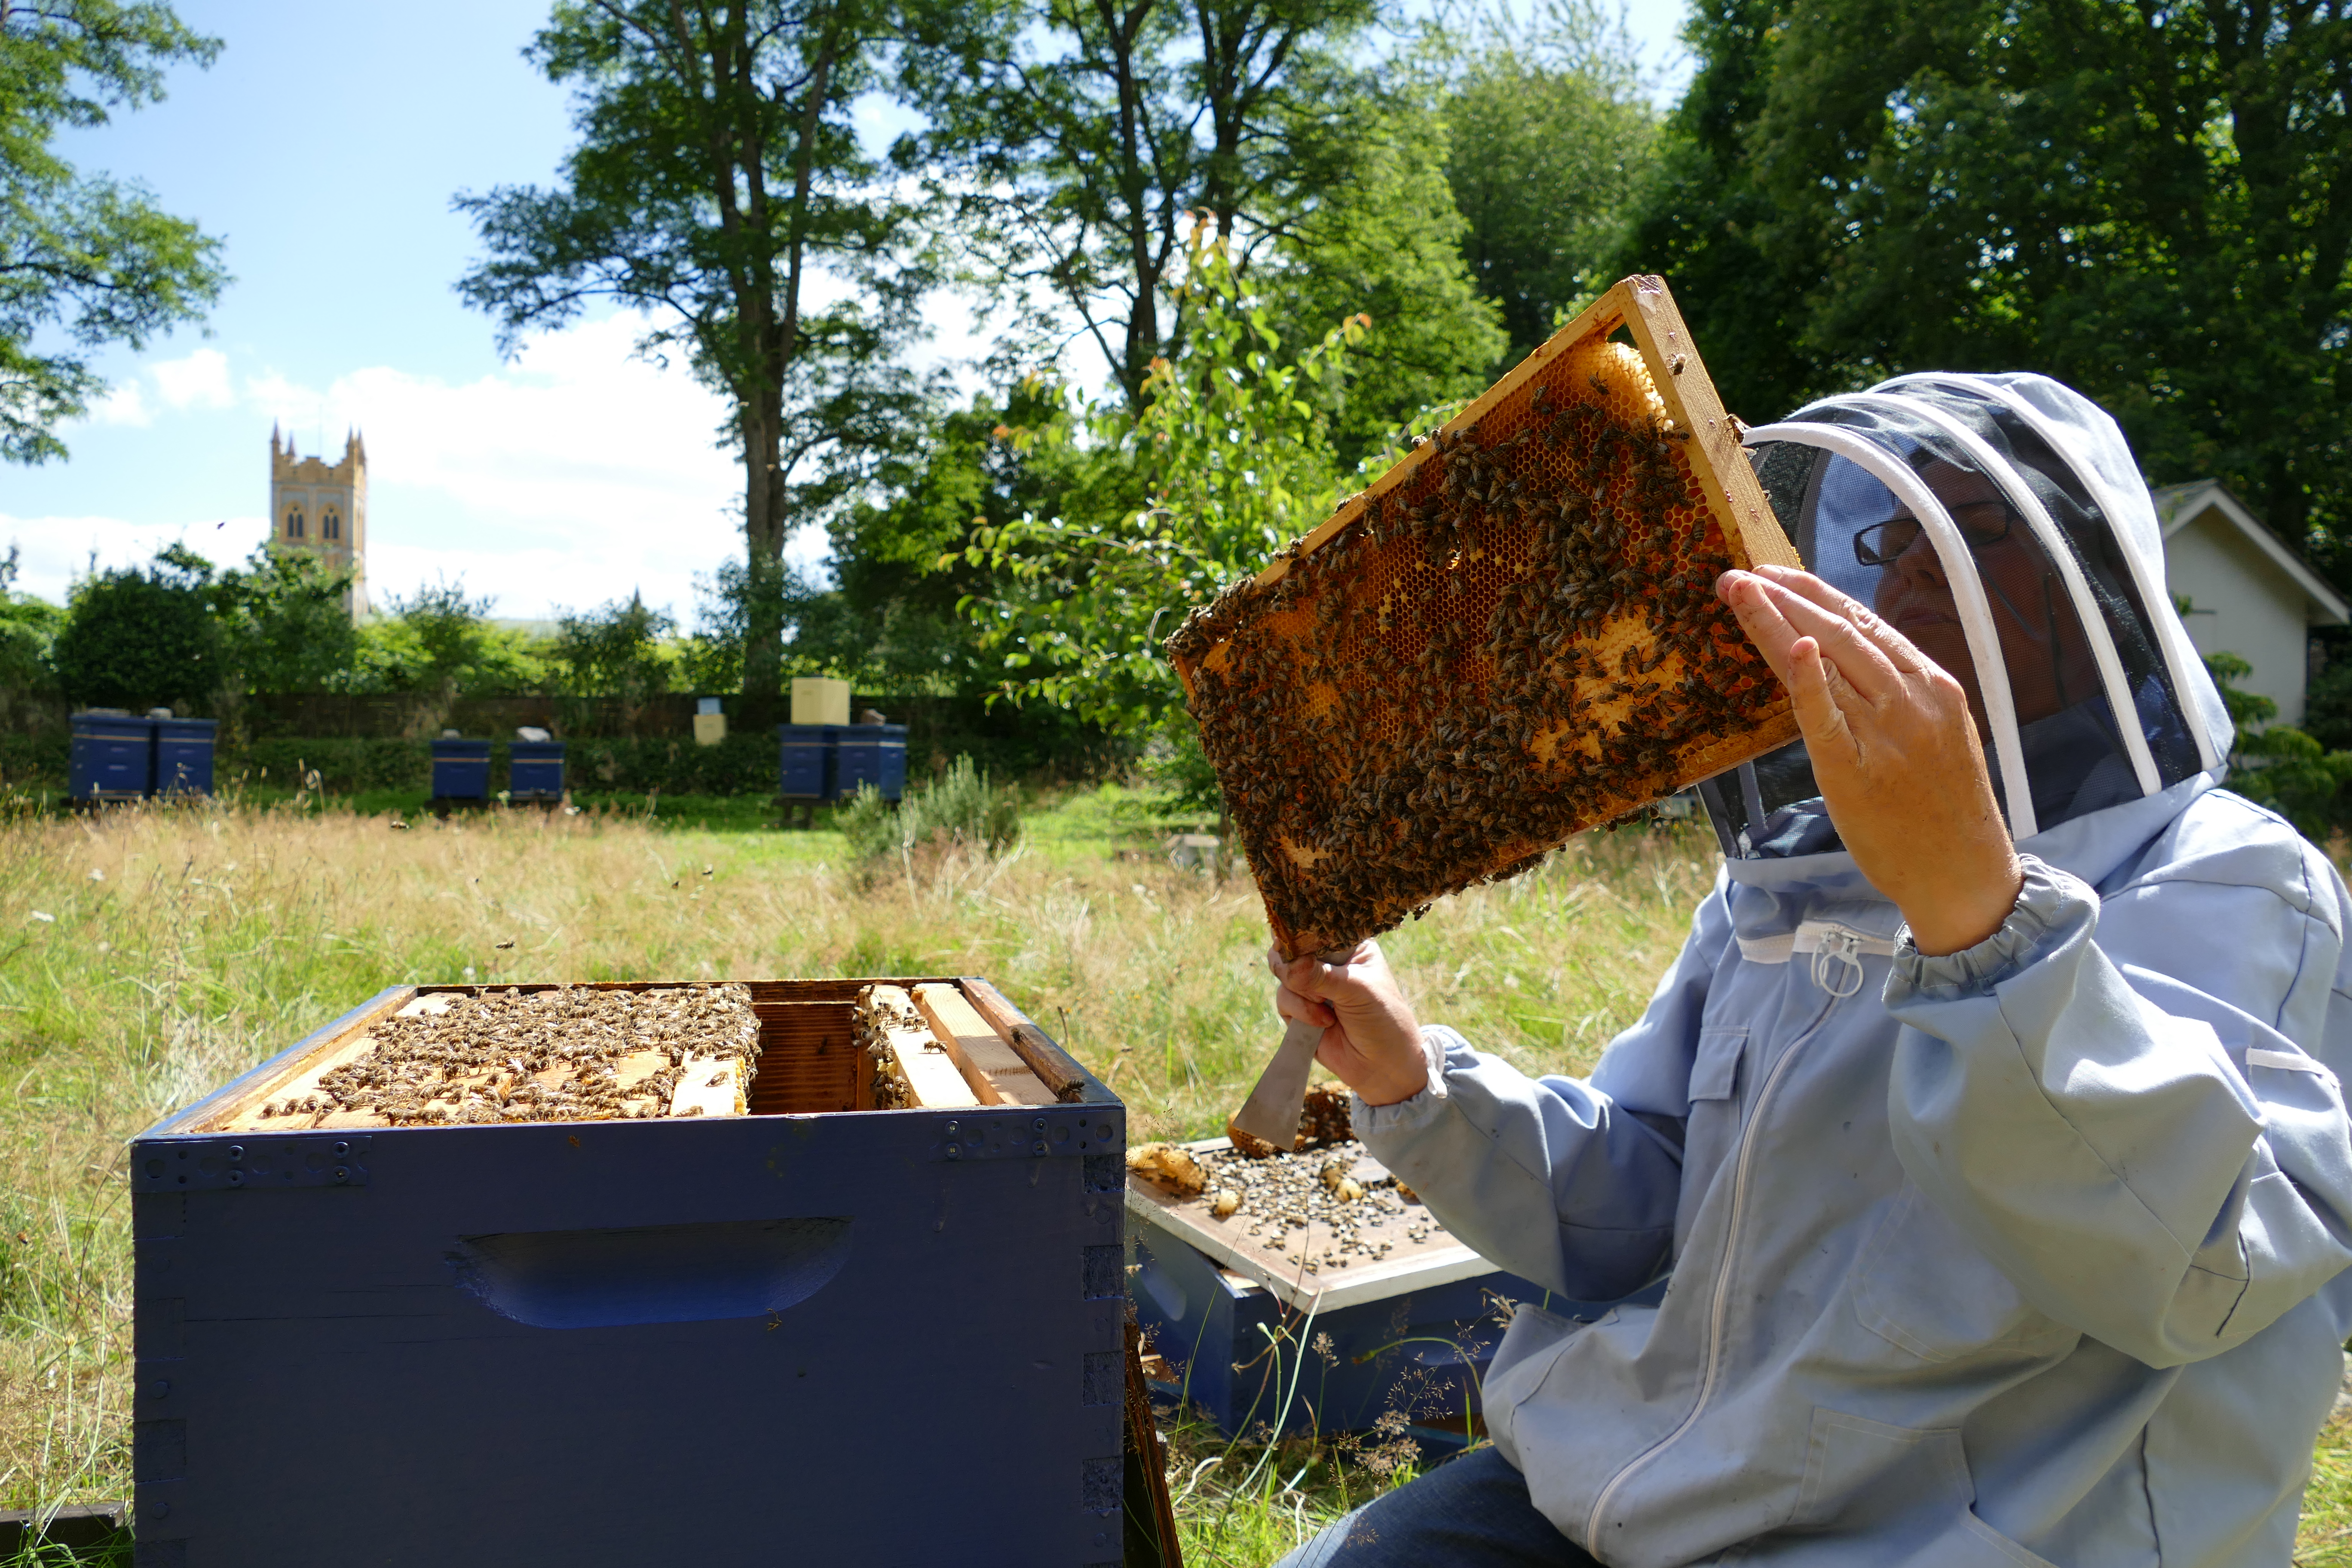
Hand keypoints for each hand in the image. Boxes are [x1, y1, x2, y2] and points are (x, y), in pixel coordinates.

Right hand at [1266, 939, 1428, 1105]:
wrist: (1384, 1067)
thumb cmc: (1383, 1020)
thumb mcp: (1358, 991)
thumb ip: (1323, 975)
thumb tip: (1290, 964)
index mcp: (1349, 947)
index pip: (1318, 928)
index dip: (1301, 932)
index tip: (1290, 940)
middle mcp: (1329, 962)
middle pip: (1292, 949)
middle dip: (1292, 965)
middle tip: (1297, 976)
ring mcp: (1313, 987)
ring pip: (1284, 976)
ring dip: (1302, 995)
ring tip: (1327, 1011)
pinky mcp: (1301, 1011)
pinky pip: (1284, 1001)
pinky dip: (1299, 1012)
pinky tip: (1324, 1023)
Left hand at [1717, 564, 2023, 955]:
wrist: (1964, 873)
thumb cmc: (1942, 807)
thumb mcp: (1933, 733)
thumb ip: (1893, 695)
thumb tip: (1840, 662)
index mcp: (1932, 684)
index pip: (1865, 624)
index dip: (1816, 594)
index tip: (1775, 574)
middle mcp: (1912, 699)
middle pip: (1842, 632)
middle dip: (1787, 597)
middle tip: (1739, 576)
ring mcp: (1888, 733)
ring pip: (1830, 660)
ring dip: (1779, 621)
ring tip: (1738, 591)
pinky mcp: (1858, 771)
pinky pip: (1828, 717)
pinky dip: (1809, 679)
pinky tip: (1792, 646)